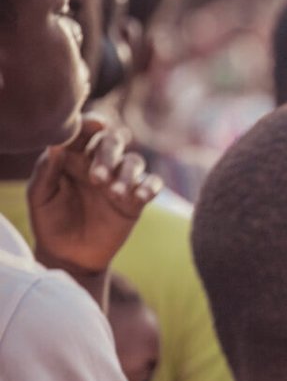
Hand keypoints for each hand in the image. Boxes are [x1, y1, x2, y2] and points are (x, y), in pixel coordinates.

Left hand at [27, 114, 157, 279]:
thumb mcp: (39, 196)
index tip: (97, 124)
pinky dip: (149, 187)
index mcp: (75, 156)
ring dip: (127, 173)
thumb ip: (46, 170)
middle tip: (97, 177)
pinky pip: (152, 184)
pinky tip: (139, 197)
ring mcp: (120, 180)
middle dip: (109, 152)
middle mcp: (100, 163)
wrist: (69, 256)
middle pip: (114, 140)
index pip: (86, 131)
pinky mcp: (135, 200)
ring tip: (114, 194)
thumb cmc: (49, 221)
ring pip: (134, 161)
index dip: (92, 123)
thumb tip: (56, 145)